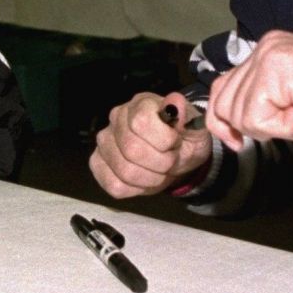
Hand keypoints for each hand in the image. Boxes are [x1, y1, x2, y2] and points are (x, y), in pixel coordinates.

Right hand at [90, 92, 212, 198]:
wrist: (177, 153)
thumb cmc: (183, 137)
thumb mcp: (194, 126)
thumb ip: (185, 114)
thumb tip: (174, 103)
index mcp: (140, 104)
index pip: (141, 122)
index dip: (164, 140)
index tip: (175, 142)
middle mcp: (116, 118)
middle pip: (132, 150)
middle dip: (161, 163)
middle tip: (171, 160)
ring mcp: (104, 142)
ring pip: (124, 171)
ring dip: (151, 178)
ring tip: (160, 170)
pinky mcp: (98, 163)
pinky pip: (114, 185)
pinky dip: (136, 189)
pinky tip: (144, 179)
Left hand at [204, 31, 292, 155]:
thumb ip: (266, 109)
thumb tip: (237, 122)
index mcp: (274, 53)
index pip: (224, 87)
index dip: (225, 120)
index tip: (235, 140)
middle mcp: (268, 47)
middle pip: (223, 102)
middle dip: (252, 127)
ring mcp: (270, 54)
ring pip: (236, 112)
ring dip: (273, 127)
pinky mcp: (276, 68)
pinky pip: (255, 117)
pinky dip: (282, 127)